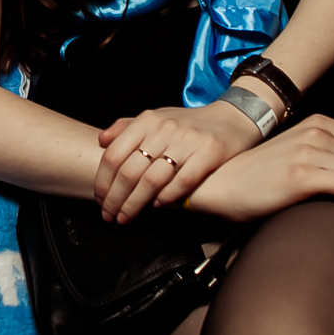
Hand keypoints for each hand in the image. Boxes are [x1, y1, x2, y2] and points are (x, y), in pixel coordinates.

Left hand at [94, 102, 263, 221]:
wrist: (233, 117)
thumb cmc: (188, 123)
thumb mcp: (156, 118)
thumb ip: (127, 127)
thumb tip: (101, 141)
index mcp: (147, 120)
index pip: (114, 154)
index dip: (103, 181)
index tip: (100, 199)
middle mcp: (164, 129)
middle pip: (129, 171)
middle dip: (115, 198)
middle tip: (109, 215)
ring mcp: (187, 141)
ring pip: (152, 180)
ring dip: (135, 204)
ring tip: (127, 217)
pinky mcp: (209, 153)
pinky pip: (183, 181)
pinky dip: (167, 197)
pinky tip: (158, 206)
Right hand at [184, 114, 333, 222]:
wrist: (222, 184)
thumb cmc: (260, 172)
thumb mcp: (296, 146)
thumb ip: (328, 147)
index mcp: (316, 123)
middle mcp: (314, 133)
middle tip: (332, 186)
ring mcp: (307, 153)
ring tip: (324, 192)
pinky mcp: (300, 176)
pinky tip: (320, 198)